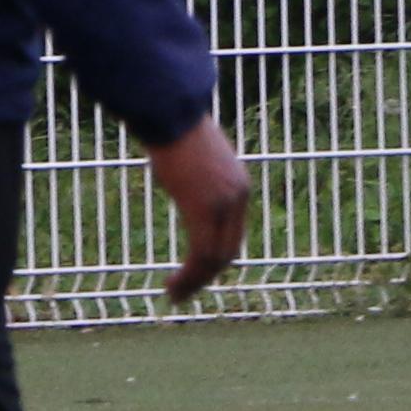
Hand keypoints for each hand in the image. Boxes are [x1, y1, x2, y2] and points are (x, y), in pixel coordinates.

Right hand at [150, 120, 254, 305]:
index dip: (216, 259)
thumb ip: (200, 182)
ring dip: (195, 282)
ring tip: (176, 296)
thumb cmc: (175, 132)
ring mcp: (223, 204)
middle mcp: (237, 198)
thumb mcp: (197, 162)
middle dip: (206, 277)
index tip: (197, 273)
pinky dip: (189, 275)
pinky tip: (173, 286)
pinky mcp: (204, 208)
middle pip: (228, 252)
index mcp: (239, 187)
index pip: (234, 235)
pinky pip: (201, 253)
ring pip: (215, 258)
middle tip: (185, 293)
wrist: (172, 114)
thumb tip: (188, 189)